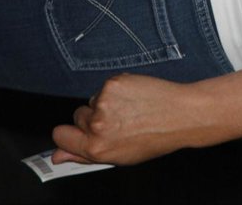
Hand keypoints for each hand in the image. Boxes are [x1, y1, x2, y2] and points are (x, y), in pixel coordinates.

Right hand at [51, 73, 203, 165]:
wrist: (182, 114)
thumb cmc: (157, 136)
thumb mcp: (121, 157)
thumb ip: (86, 156)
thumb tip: (59, 156)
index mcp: (96, 148)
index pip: (60, 136)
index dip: (67, 134)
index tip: (75, 132)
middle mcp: (97, 125)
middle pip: (76, 116)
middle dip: (91, 118)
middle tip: (118, 121)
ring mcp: (104, 102)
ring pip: (93, 100)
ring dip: (107, 103)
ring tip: (131, 110)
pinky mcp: (113, 83)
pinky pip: (107, 87)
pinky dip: (118, 90)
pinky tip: (135, 97)